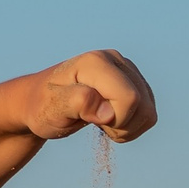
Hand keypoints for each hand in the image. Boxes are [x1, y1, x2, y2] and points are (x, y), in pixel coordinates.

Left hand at [24, 50, 155, 142]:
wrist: (39, 102)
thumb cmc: (42, 106)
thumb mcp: (52, 108)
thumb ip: (78, 104)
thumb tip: (107, 112)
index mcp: (96, 62)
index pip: (128, 98)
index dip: (115, 119)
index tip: (90, 120)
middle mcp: (115, 60)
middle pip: (143, 106)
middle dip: (121, 125)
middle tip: (93, 123)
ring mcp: (127, 70)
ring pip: (149, 112)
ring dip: (127, 127)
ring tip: (100, 121)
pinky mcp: (133, 82)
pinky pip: (148, 113)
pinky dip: (131, 125)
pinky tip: (108, 120)